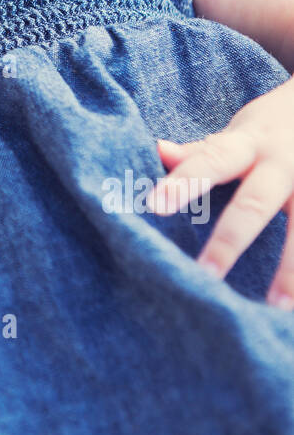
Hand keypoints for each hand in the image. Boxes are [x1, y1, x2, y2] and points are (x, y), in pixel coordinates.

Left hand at [147, 80, 293, 307]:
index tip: (154, 205)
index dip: (183, 182)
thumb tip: (157, 151)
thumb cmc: (274, 127)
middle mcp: (281, 164)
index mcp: (248, 145)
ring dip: (292, 269)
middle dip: (231, 239)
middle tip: (207, 274)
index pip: (210, 161)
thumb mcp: (240, 131)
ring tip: (278, 306)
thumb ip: (203, 151)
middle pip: (255, 203)